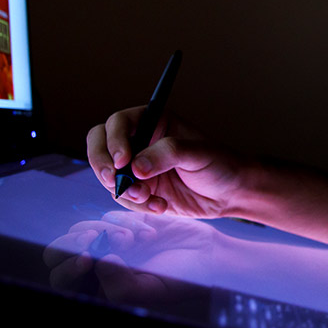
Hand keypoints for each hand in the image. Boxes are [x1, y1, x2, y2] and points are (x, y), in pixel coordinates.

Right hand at [87, 108, 249, 217]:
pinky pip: (122, 198)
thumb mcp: (198, 153)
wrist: (229, 194)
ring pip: (108, 175)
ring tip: (149, 197)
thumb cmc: (219, 164)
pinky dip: (137, 205)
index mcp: (153, 121)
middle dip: (103, 164)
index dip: (114, 139)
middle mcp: (140, 141)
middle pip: (99, 144)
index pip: (118, 122)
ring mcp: (137, 166)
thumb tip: (136, 167)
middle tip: (116, 182)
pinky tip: (161, 206)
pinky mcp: (139, 190)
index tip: (123, 160)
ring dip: (123, 190)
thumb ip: (168, 154)